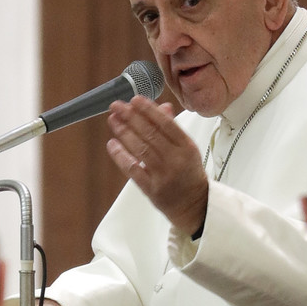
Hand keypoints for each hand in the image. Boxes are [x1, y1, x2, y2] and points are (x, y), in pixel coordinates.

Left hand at [106, 96, 208, 233]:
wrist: (194, 206)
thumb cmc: (189, 173)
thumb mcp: (187, 148)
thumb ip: (173, 128)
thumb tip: (161, 106)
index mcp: (187, 147)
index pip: (166, 124)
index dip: (148, 110)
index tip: (134, 99)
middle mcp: (176, 160)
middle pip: (150, 134)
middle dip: (131, 117)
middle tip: (116, 106)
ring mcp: (163, 175)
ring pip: (140, 149)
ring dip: (124, 132)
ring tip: (113, 120)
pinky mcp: (151, 189)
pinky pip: (133, 169)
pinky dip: (121, 156)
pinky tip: (112, 144)